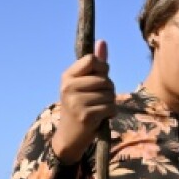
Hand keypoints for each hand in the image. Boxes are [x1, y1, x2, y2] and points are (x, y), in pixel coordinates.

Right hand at [51, 40, 114, 163]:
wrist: (69, 136)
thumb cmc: (81, 107)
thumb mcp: (84, 84)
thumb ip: (95, 65)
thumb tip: (102, 42)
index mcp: (67, 76)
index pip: (92, 60)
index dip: (102, 69)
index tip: (99, 79)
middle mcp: (69, 87)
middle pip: (105, 79)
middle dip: (109, 89)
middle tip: (99, 99)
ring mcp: (76, 101)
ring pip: (109, 93)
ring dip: (110, 103)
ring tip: (99, 109)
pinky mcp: (85, 115)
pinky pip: (110, 107)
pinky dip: (110, 113)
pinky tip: (101, 118)